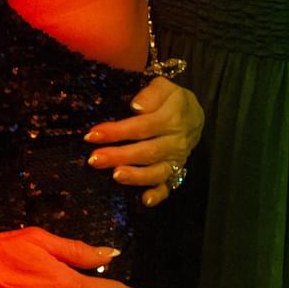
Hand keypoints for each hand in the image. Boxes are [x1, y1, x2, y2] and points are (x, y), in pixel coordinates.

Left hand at [83, 76, 202, 206]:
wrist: (195, 116)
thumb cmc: (171, 100)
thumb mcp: (165, 87)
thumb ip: (152, 93)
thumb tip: (135, 106)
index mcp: (172, 117)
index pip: (142, 126)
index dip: (117, 132)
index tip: (93, 134)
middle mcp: (175, 141)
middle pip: (146, 151)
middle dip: (119, 156)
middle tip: (94, 159)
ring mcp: (176, 159)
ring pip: (157, 171)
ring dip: (136, 176)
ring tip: (115, 176)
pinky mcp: (176, 172)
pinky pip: (169, 186)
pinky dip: (158, 195)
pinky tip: (145, 201)